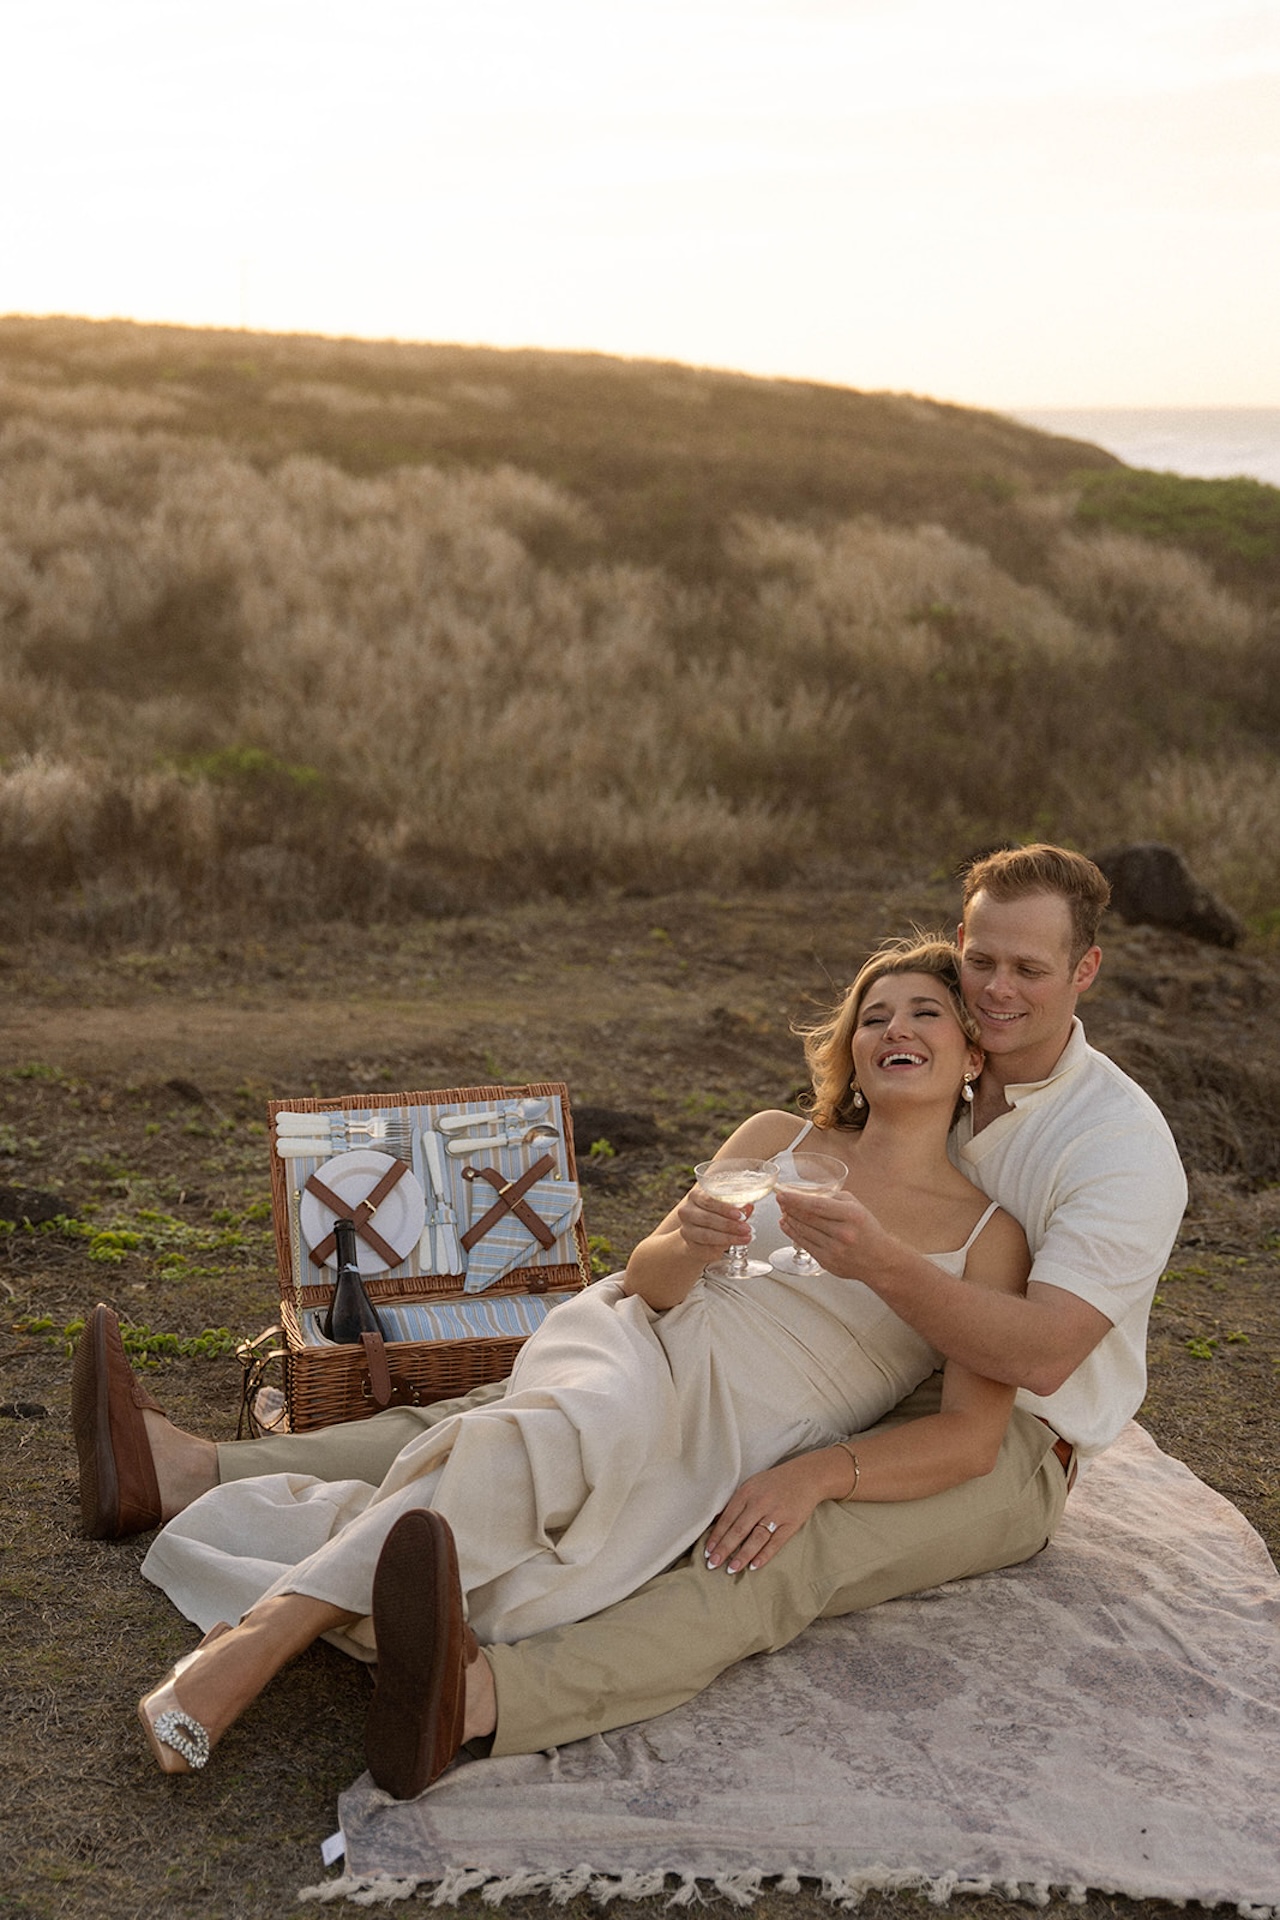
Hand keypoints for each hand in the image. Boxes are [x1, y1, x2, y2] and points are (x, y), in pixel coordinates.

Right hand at [674, 1185, 752, 1257]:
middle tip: (747, 1228)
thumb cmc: (713, 1212)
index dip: (724, 1208)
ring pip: (707, 1235)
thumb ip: (736, 1205)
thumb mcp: (724, 1204)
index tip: (740, 1215)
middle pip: (708, 1218)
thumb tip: (748, 1207)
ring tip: (745, 1238)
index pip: (708, 1200)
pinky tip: (733, 1246)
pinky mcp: (690, 1245)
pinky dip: (721, 1248)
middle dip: (730, 1225)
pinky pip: (706, 1248)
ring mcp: (687, 1230)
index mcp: (695, 1196)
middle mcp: (687, 1212)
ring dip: (729, 1238)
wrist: (697, 1230)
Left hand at [703, 1456, 830, 1572]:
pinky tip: (753, 1566)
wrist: (806, 1476)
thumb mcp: (752, 1485)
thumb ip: (736, 1502)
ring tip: (731, 1569)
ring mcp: (776, 1514)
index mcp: (747, 1492)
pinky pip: (775, 1542)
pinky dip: (764, 1555)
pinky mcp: (791, 1523)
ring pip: (756, 1538)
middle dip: (724, 1549)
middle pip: (739, 1530)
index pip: (727, 1518)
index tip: (707, 1551)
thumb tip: (716, 1522)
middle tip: (712, 1564)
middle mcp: (760, 1503)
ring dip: (742, 1555)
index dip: (716, 1536)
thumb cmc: (774, 1483)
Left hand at [776, 1188, 890, 1280]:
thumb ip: (834, 1198)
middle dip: (789, 1208)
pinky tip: (788, 1225)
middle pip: (807, 1218)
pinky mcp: (827, 1262)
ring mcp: (834, 1250)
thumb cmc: (868, 1231)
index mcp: (851, 1215)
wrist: (880, 1260)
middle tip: (780, 1200)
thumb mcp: (857, 1207)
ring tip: (783, 1211)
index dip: (796, 1199)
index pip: (817, 1205)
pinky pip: (805, 1245)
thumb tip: (809, 1193)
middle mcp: (843, 1233)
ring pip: (803, 1232)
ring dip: (790, 1220)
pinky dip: (793, 1234)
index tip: (783, 1194)